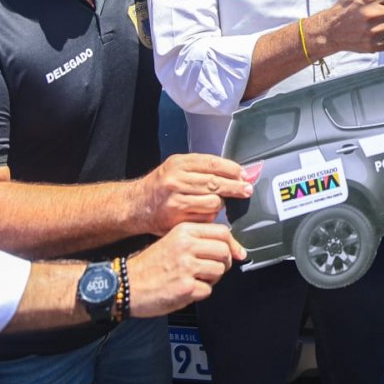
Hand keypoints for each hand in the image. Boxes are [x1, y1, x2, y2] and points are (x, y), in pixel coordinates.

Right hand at [126, 223, 244, 317]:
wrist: (125, 284)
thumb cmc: (150, 265)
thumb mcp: (172, 241)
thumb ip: (198, 241)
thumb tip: (234, 248)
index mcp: (184, 231)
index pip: (222, 232)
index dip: (232, 244)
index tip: (237, 253)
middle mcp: (186, 246)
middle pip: (225, 251)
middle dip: (223, 263)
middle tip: (211, 269)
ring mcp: (186, 267)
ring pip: (219, 271)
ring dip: (211, 279)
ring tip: (195, 279)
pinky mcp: (186, 287)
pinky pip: (208, 290)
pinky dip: (200, 293)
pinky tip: (185, 290)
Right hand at [137, 153, 252, 233]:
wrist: (136, 205)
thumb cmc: (161, 186)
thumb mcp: (176, 168)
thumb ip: (201, 168)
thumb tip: (234, 172)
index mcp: (178, 164)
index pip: (212, 163)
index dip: (232, 169)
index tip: (244, 175)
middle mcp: (176, 180)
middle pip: (215, 183)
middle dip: (235, 187)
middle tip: (247, 190)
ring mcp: (176, 200)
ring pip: (213, 202)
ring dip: (220, 203)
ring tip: (215, 203)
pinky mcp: (177, 219)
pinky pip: (205, 218)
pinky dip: (210, 216)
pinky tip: (204, 213)